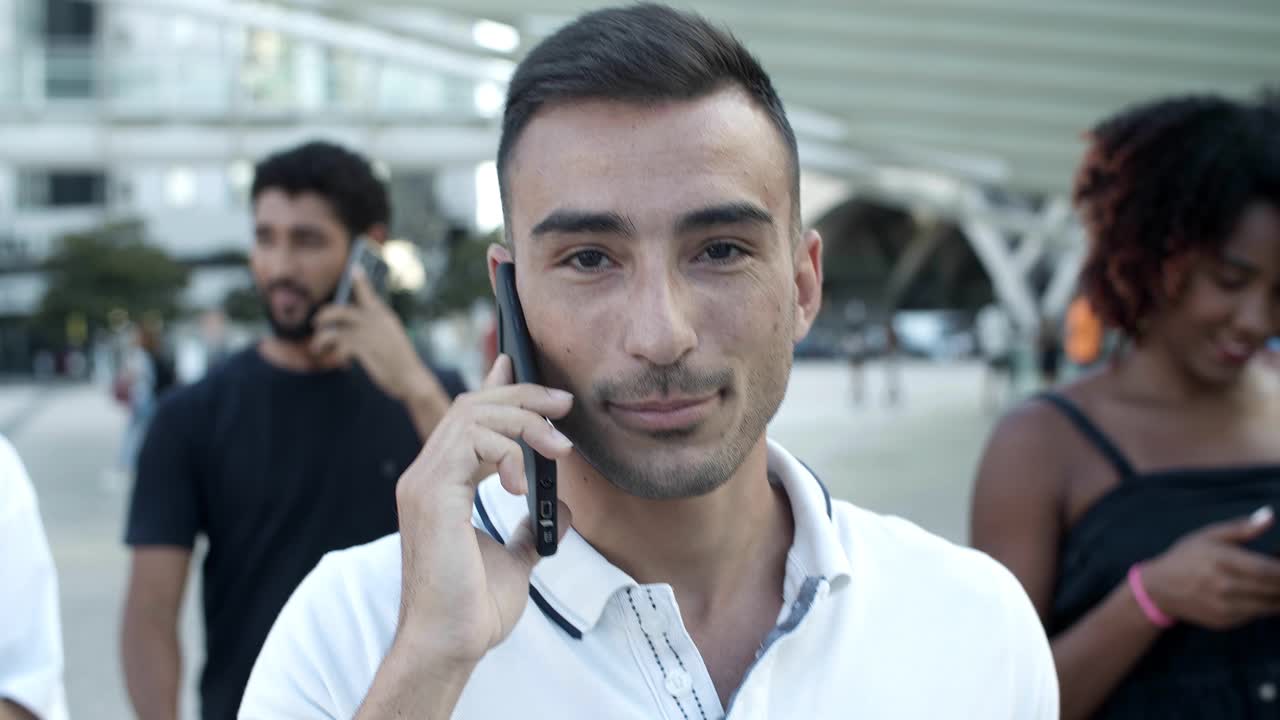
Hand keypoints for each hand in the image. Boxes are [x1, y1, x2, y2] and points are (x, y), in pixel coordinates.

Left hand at [311, 270, 443, 404]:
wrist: (411, 377)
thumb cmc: (400, 361)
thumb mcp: (390, 338)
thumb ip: (374, 328)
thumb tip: (350, 328)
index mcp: (383, 315)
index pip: (369, 293)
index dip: (360, 280)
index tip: (354, 268)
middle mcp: (375, 320)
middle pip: (340, 310)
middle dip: (325, 315)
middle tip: (316, 323)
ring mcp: (368, 332)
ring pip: (333, 329)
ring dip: (321, 339)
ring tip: (317, 347)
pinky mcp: (362, 347)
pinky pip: (337, 346)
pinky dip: (332, 353)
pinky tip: (337, 361)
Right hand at [393, 355, 574, 666]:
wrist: (452, 642)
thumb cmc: (474, 608)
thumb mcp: (516, 558)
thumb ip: (531, 527)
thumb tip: (559, 507)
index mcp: (442, 484)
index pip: (467, 417)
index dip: (495, 386)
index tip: (520, 364)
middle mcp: (427, 475)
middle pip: (471, 406)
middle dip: (522, 396)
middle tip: (563, 405)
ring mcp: (424, 483)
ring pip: (472, 416)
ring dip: (523, 422)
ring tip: (556, 447)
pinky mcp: (430, 494)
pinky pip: (470, 444)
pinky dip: (505, 451)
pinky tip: (521, 482)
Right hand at [1141, 506, 1279, 629]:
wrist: (1159, 589)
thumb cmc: (1186, 557)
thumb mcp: (1209, 535)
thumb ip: (1242, 528)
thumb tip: (1270, 516)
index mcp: (1222, 561)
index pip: (1267, 570)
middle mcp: (1224, 587)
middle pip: (1273, 590)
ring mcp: (1225, 607)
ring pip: (1269, 606)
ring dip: (1279, 597)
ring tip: (1276, 585)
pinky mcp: (1226, 622)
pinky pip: (1256, 616)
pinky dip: (1265, 606)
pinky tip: (1262, 595)